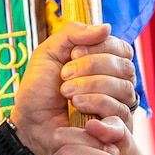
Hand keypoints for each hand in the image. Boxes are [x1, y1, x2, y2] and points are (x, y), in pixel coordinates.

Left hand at [11, 22, 136, 154]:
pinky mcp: (116, 128)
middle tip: (64, 75)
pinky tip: (77, 106)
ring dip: (91, 85)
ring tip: (66, 92)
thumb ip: (73, 34)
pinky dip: (96, 103)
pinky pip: (119, 110)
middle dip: (92, 67)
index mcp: (105, 63)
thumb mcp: (49, 52)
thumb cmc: (39, 90)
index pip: (121, 48)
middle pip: (125, 67)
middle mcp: (116, 83)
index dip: (100, 47)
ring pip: (123, 87)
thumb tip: (107, 27)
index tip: (72, 54)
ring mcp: (118, 106)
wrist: (29, 123)